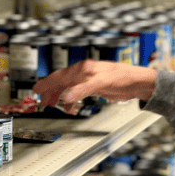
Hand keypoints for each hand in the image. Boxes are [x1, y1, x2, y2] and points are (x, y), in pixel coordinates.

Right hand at [33, 61, 157, 106]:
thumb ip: (83, 90)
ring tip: (52, 105)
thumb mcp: (102, 83)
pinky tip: (70, 106)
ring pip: (68, 87)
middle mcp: (84, 73)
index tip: (36, 89)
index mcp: (83, 69)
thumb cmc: (123, 77)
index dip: (47, 83)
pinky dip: (71, 99)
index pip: (60, 76)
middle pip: (62, 81)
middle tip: (41, 100)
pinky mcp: (95, 87)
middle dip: (50, 91)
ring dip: (59, 96)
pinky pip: (77, 93)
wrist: (138, 82)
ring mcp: (89, 80)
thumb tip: (67, 97)